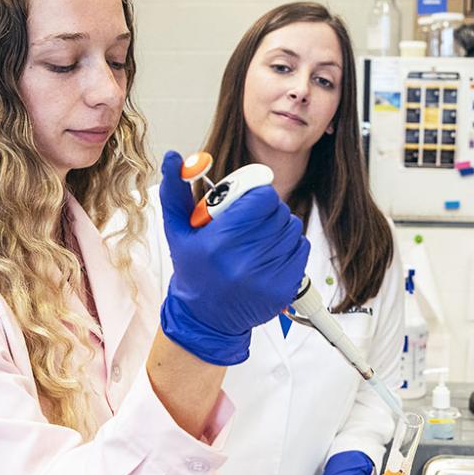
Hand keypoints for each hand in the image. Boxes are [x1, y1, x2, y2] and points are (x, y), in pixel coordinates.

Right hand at [158, 151, 308, 364]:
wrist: (207, 317)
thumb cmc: (194, 268)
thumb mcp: (178, 230)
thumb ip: (175, 190)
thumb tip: (173, 157)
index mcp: (218, 243)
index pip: (262, 198)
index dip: (257, 194)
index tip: (248, 201)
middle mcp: (244, 262)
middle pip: (279, 212)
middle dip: (266, 210)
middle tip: (251, 220)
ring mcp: (267, 278)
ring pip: (292, 228)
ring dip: (278, 228)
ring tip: (258, 239)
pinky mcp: (284, 289)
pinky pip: (300, 249)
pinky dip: (289, 247)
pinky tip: (269, 254)